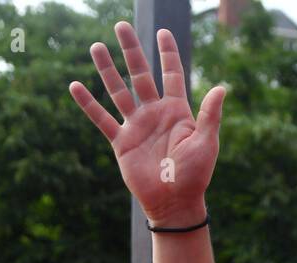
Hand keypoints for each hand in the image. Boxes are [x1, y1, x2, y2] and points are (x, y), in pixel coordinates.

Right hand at [69, 21, 224, 225]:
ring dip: (107, 70)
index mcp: (177, 111)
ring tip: (96, 46)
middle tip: (120, 26)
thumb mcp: (206, 143)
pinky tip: (76, 85)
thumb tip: (221, 87)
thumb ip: (211, 115)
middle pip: (140, 75)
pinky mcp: (121, 142)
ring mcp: (136, 126)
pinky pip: (102, 119)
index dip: (168, 54)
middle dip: (131, 51)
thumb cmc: (195, 175)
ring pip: (118, 91)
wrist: (174, 203)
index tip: (163, 32)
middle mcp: (155, 114)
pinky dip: (88, 104)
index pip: (172, 74)